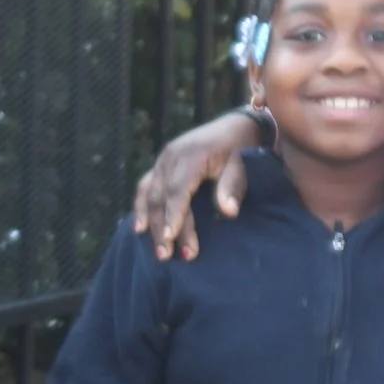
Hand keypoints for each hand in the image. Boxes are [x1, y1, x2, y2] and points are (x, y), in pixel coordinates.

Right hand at [131, 111, 258, 260]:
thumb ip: (233, 188)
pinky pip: (145, 188)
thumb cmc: (241, 150)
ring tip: (156, 249)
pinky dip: (141, 208)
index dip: (174, 216)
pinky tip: (139, 229)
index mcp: (191, 155)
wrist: (236, 127)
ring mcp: (163, 161)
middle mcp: (170, 157)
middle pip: (160, 196)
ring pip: (148, 193)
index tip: (171, 239)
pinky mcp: (161, 166)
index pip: (178, 190)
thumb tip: (228, 213)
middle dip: (161, 228)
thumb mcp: (243, 166)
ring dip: (149, 222)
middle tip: (166, 256)